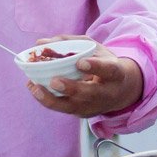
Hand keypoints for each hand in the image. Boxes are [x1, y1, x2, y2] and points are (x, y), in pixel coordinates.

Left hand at [27, 38, 142, 117]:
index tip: (80, 63)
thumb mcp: (94, 48)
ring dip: (53, 99)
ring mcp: (95, 106)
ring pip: (74, 106)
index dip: (95, 67)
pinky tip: (35, 90)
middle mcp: (107, 92)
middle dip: (72, 88)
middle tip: (54, 81)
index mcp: (115, 73)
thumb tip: (40, 43)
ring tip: (35, 88)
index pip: (108, 70)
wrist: (121, 90)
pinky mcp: (84, 114)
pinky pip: (65, 109)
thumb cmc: (103, 63)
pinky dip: (48, 100)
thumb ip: (69, 42)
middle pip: (90, 93)